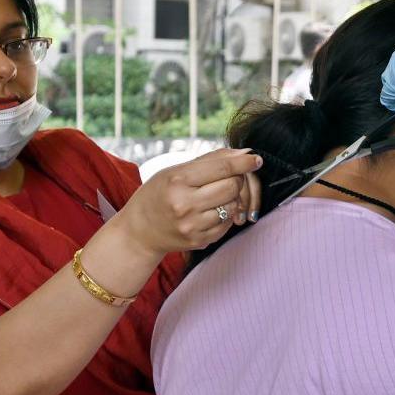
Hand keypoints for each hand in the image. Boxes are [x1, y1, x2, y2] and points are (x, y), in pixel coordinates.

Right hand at [112, 148, 262, 257]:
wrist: (139, 231)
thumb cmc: (158, 194)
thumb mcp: (175, 171)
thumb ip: (210, 161)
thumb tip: (244, 152)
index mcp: (178, 181)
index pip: (222, 168)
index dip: (244, 162)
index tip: (256, 159)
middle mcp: (185, 204)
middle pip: (232, 187)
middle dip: (237, 179)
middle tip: (229, 177)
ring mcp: (193, 226)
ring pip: (233, 206)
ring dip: (232, 198)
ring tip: (216, 195)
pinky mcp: (199, 241)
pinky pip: (227, 224)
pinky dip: (226, 214)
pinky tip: (211, 210)